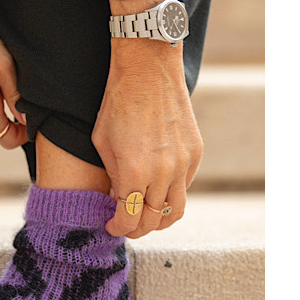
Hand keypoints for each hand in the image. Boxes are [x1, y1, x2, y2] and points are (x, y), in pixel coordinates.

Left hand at [92, 36, 202, 238]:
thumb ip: (112, 177)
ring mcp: (183, 164)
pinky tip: (157, 190)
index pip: (129, 219)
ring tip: (145, 216)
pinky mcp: (195, 153)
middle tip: (126, 225)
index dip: (118, 228)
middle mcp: (162, 172)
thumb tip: (118, 200)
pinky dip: (171, 196)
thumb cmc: (118, 104)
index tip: (111, 227)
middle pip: (153, 220)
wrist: (148, 71)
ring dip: (159, 220)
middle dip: (137, 228)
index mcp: (133, 171)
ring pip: (176, 211)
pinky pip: (185, 187)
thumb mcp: (103, 144)